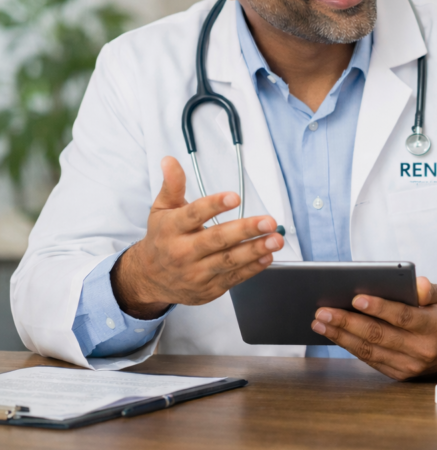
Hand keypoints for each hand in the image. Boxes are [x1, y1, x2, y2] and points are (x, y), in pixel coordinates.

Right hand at [112, 156, 283, 318]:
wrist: (149, 278)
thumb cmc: (162, 238)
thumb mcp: (162, 210)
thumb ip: (172, 185)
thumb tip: (170, 161)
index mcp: (172, 229)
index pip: (193, 215)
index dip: (214, 205)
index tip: (233, 197)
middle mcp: (183, 252)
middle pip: (216, 239)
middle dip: (245, 230)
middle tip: (268, 221)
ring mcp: (196, 272)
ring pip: (228, 261)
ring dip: (255, 250)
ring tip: (275, 240)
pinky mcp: (208, 288)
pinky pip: (234, 278)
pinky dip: (253, 268)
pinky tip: (268, 256)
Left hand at [311, 276, 436, 379]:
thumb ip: (428, 290)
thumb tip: (415, 284)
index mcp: (434, 327)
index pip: (403, 317)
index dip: (379, 308)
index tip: (356, 298)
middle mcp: (421, 350)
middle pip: (379, 335)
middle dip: (348, 322)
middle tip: (323, 311)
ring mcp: (409, 365)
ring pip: (370, 350)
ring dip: (341, 336)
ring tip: (320, 322)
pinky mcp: (399, 374)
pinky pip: (371, 360)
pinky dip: (350, 347)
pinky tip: (335, 335)